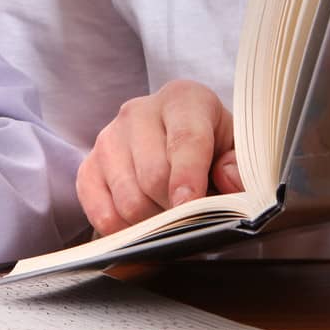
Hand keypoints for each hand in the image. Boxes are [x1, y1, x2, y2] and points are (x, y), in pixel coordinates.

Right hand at [77, 79, 242, 234]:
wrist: (179, 138)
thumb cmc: (213, 145)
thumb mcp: (238, 148)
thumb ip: (240, 165)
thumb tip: (228, 180)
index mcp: (183, 99)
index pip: (184, 140)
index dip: (188, 177)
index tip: (189, 206)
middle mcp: (138, 112)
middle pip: (153, 176)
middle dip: (177, 208)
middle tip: (194, 219)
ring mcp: (108, 138)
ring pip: (128, 199)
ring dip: (153, 221)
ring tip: (171, 216)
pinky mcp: (89, 166)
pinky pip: (100, 211)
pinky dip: (124, 229)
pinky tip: (143, 223)